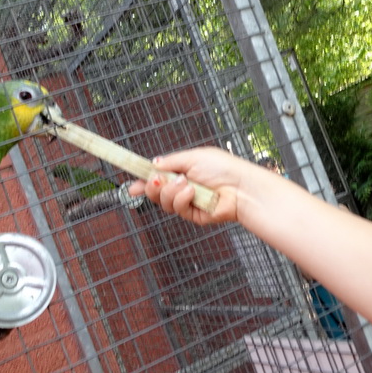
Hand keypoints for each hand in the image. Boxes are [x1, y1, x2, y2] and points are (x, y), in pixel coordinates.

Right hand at [128, 148, 248, 225]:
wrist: (241, 187)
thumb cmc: (223, 168)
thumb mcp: (193, 157)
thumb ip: (171, 161)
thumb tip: (154, 163)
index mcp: (182, 172)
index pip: (158, 178)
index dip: (143, 182)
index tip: (131, 186)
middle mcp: (183, 188)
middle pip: (155, 192)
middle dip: (152, 186)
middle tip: (157, 180)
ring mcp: (188, 203)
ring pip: (163, 202)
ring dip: (170, 191)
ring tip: (186, 183)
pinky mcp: (193, 215)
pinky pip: (177, 208)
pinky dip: (182, 198)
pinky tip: (192, 192)